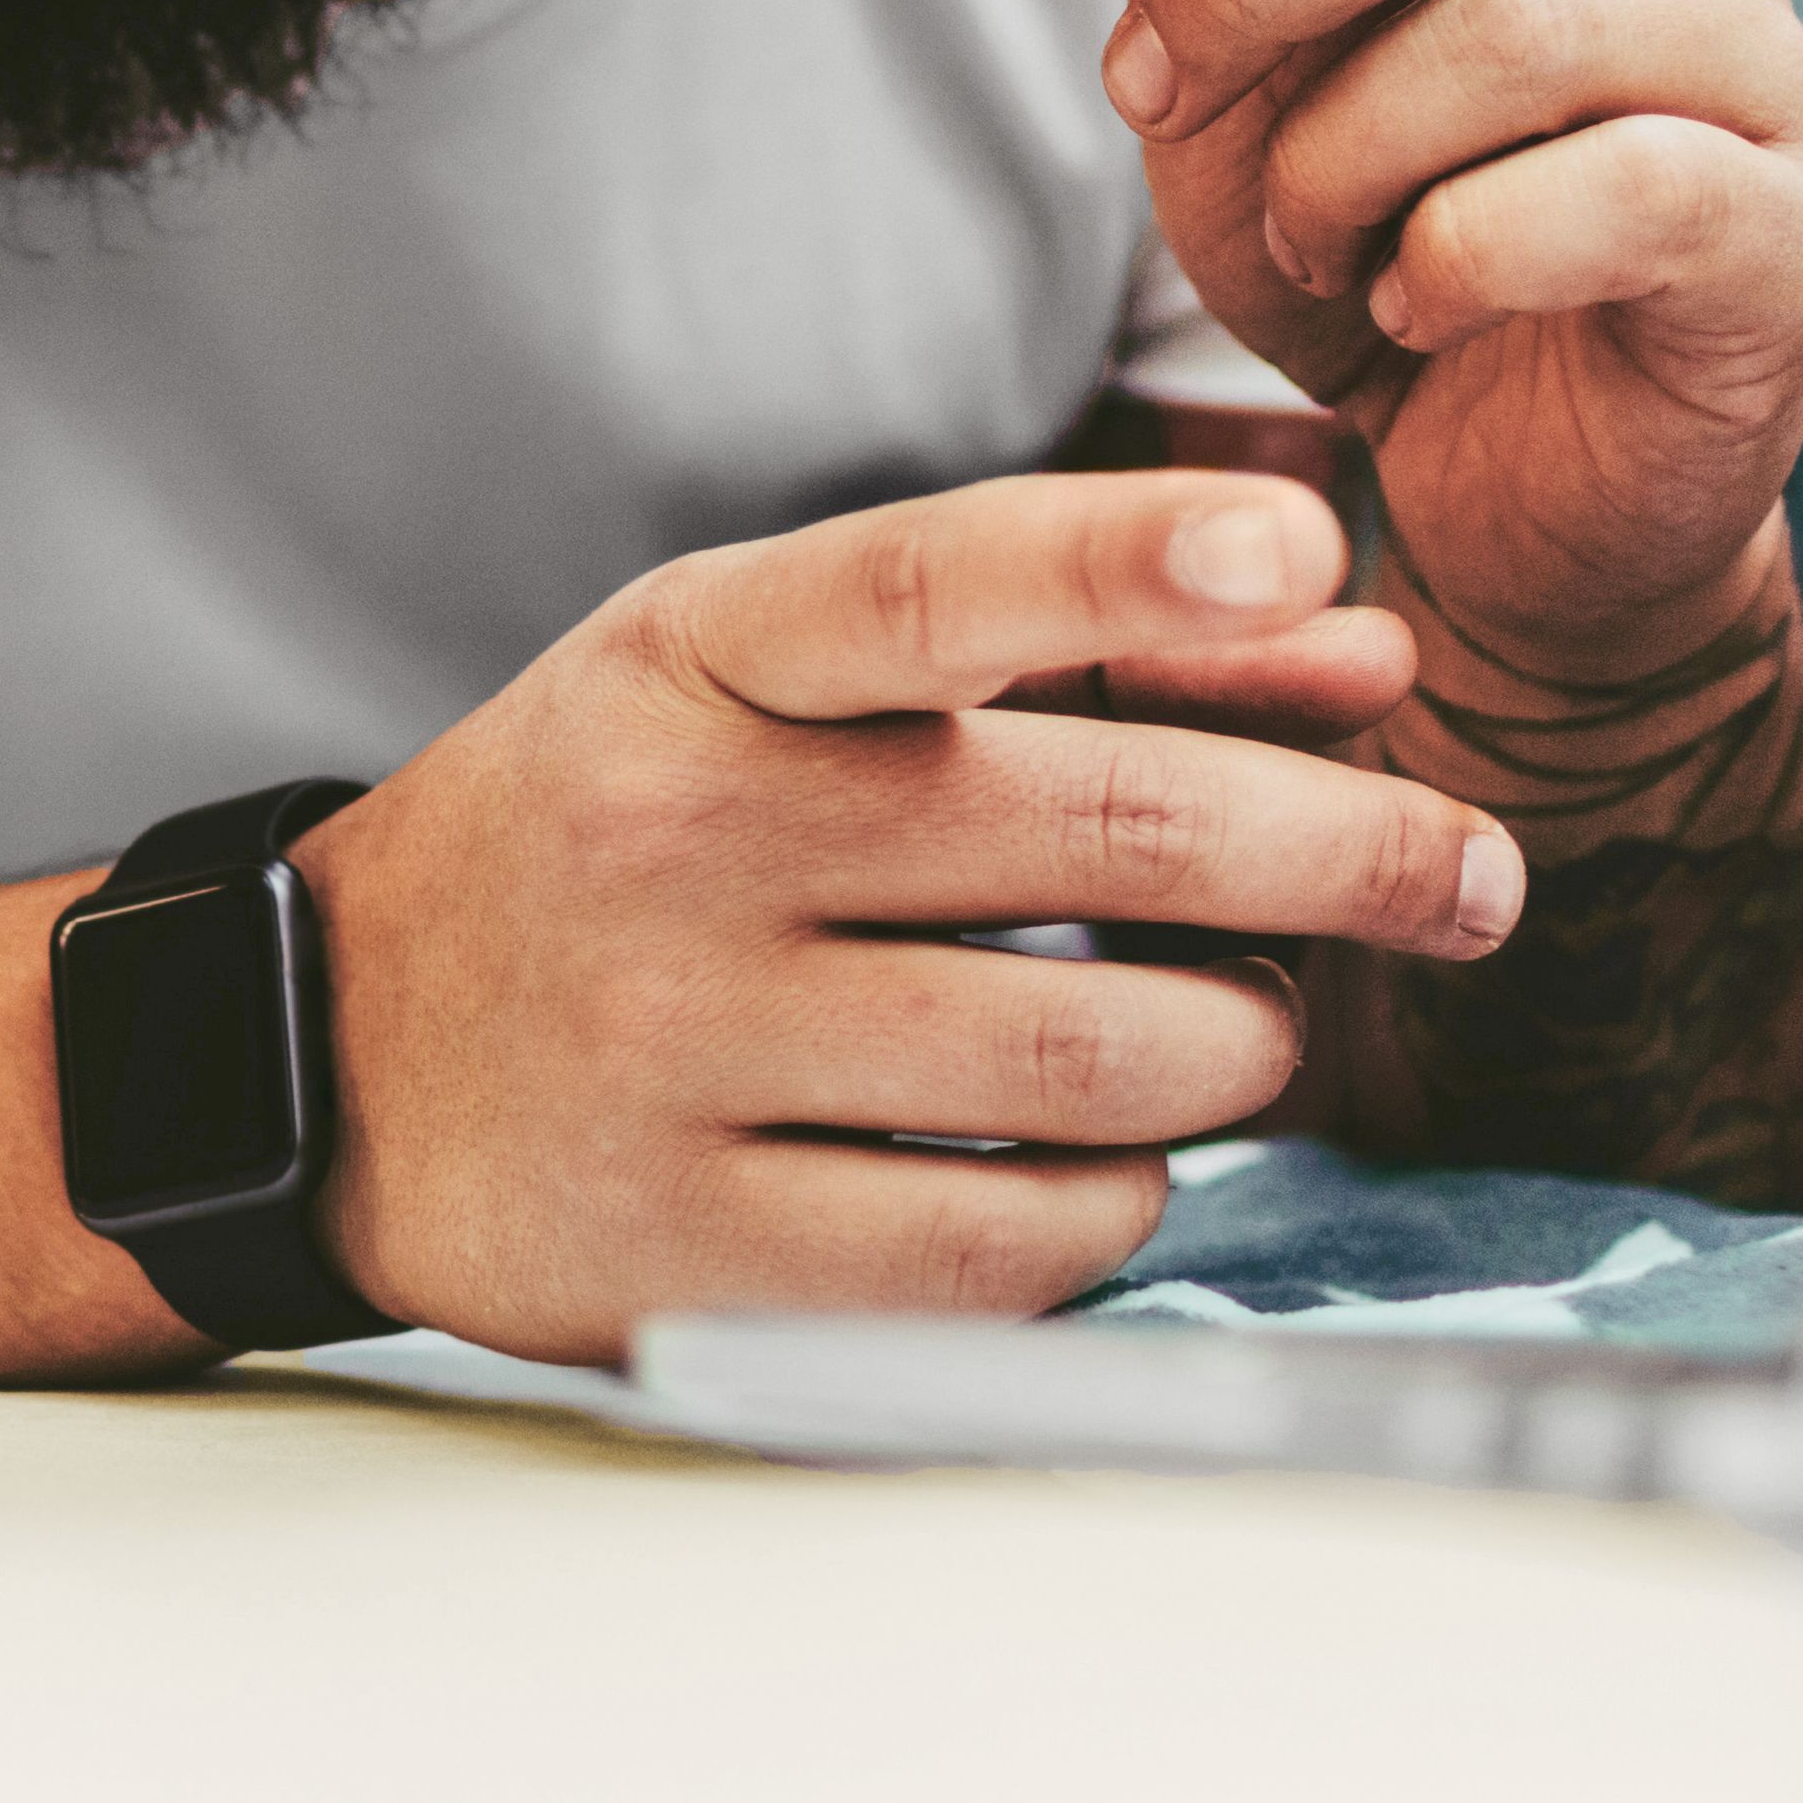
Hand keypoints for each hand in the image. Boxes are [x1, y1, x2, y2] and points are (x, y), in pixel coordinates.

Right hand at [293, 472, 1526, 1365]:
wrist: (335, 1053)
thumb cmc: (619, 833)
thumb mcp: (773, 685)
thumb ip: (1062, 649)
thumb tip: (1358, 653)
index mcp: (697, 660)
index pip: (928, 580)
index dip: (1124, 557)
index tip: (1306, 546)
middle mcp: (678, 842)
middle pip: (1099, 841)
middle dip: (1349, 857)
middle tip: (1467, 875)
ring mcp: (676, 1058)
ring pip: (1097, 1066)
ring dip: (1240, 1049)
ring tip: (1242, 1026)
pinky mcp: (697, 1257)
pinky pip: (1021, 1247)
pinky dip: (1121, 1203)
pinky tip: (1102, 1159)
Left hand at [1090, 0, 1802, 669]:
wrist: (1503, 488)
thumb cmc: (1371, 232)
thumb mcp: (1229, 65)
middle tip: (1152, 83)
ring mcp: (1764, 63)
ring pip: (1524, 26)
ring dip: (1344, 147)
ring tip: (1301, 240)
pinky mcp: (1787, 235)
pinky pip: (1609, 194)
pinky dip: (1455, 258)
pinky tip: (1413, 305)